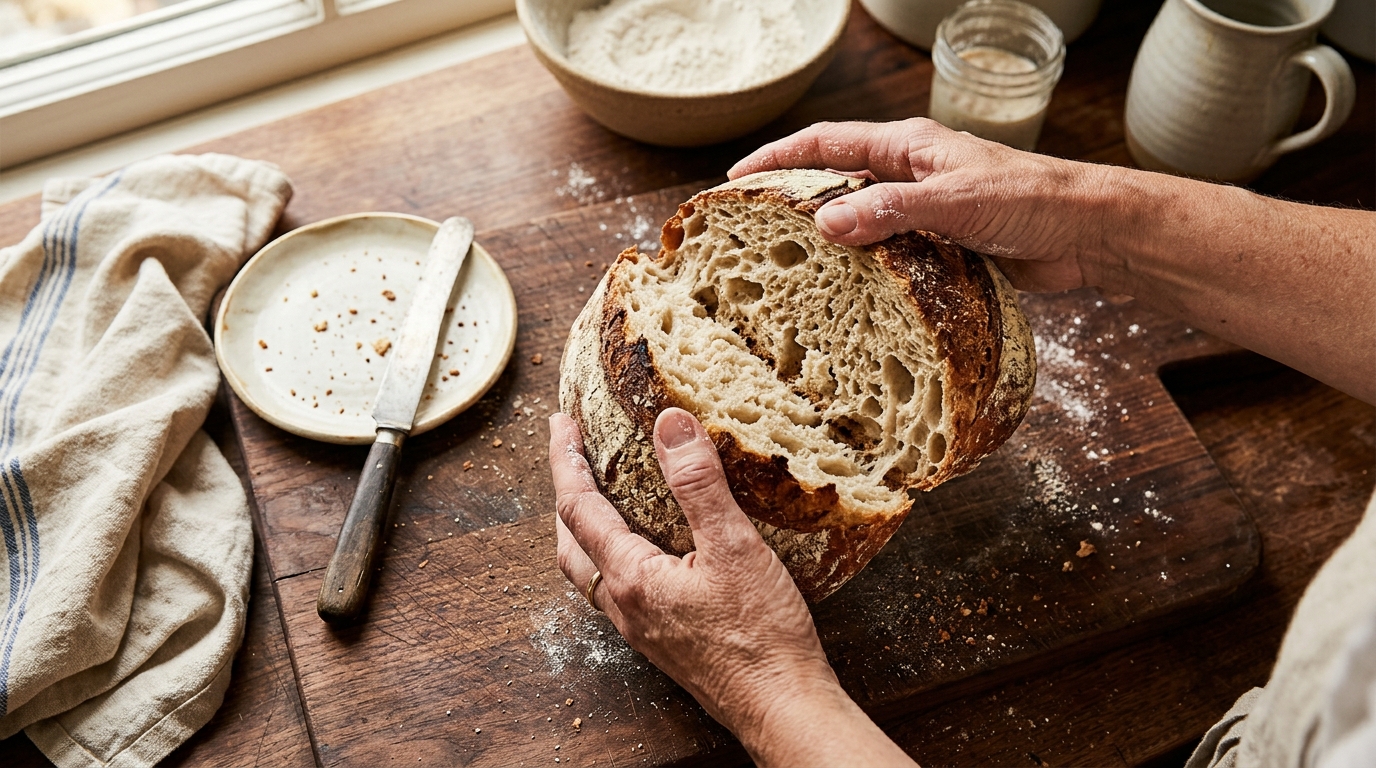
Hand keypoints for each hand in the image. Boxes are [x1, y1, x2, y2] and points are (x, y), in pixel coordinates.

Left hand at [549, 408, 916, 766]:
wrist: (783, 707)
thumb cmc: (762, 637)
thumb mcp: (734, 547)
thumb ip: (699, 484)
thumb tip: (670, 425)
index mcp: (632, 579)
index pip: (577, 509)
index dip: (565, 460)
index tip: (561, 423)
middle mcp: (627, 608)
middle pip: (570, 545)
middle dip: (565, 495)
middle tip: (572, 454)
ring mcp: (644, 629)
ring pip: (592, 572)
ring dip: (585, 530)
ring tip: (600, 495)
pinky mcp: (666, 642)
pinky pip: (621, 591)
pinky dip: (616, 557)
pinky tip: (648, 550)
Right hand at [728, 118, 1109, 292]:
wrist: (1088, 233)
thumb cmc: (1031, 200)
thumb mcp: (952, 202)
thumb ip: (888, 210)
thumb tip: (824, 225)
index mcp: (908, 147)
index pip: (824, 143)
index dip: (776, 160)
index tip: (736, 182)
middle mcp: (910, 174)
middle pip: (835, 182)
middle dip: (792, 203)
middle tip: (751, 231)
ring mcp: (924, 210)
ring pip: (860, 222)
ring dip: (828, 243)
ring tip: (787, 270)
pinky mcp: (940, 245)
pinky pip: (888, 254)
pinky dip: (863, 270)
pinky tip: (845, 293)